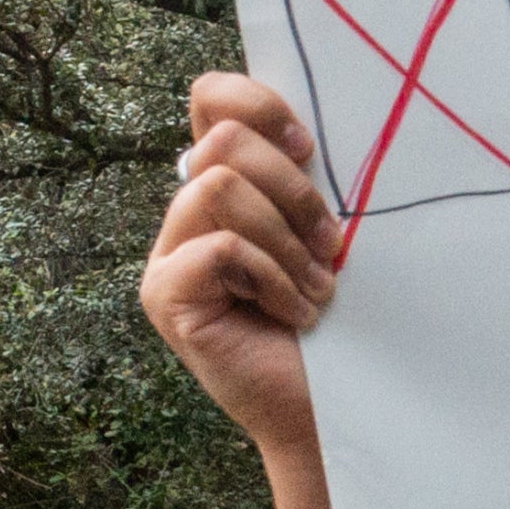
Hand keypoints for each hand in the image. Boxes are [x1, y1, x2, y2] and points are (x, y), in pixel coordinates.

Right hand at [138, 75, 343, 493]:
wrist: (335, 410)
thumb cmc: (344, 322)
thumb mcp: (331, 233)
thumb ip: (310, 180)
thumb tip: (320, 131)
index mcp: (226, 184)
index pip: (210, 98)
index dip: (255, 103)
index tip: (310, 147)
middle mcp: (187, 212)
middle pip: (220, 141)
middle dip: (291, 188)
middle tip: (330, 245)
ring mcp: (168, 255)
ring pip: (218, 186)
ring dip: (285, 240)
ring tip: (317, 288)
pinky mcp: (165, 296)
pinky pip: (219, 248)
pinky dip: (271, 278)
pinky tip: (295, 313)